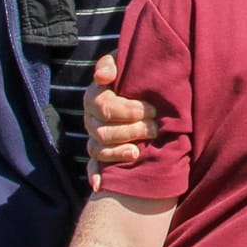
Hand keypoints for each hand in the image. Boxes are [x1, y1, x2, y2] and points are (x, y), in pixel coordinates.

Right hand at [84, 52, 156, 190]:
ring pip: (98, 148)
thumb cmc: (136, 73)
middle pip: (103, 130)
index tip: (154, 109)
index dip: (129, 110)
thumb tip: (102, 77)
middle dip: (132, 130)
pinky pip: (93, 165)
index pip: (104, 106)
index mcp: (95, 96)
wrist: (142, 87)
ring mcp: (94, 135)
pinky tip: (100, 186)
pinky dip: (95, 176)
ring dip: (119, 151)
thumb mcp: (126, 61)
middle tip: (156, 128)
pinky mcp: (99, 151)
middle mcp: (90, 117)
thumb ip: (113, 62)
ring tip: (139, 151)